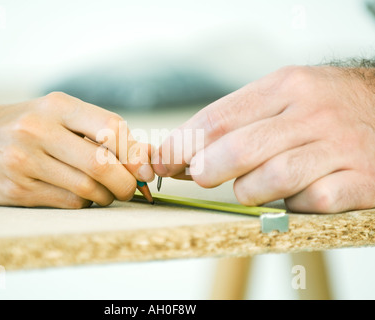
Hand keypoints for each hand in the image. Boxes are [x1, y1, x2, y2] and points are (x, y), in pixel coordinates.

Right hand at [0, 89, 153, 207]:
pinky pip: (68, 202)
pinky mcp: (16, 189)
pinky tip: (82, 196)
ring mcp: (24, 161)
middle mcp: (39, 130)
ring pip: (87, 188)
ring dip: (106, 196)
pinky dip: (85, 203)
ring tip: (105, 192)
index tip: (146, 171)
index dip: (136, 153)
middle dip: (126, 183)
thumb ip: (98, 131)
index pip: (110, 126)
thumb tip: (146, 157)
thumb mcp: (56, 114)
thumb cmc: (23, 125)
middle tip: (130, 189)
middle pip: (102, 164)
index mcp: (56, 106)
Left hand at [153, 66, 374, 212]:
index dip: (182, 144)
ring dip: (249, 190)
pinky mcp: (361, 180)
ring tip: (249, 187)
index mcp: (285, 86)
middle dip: (207, 170)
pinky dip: (292, 205)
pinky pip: (311, 202)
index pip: (218, 119)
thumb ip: (236, 121)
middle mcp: (312, 113)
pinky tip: (295, 194)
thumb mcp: (282, 96)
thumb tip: (181, 152)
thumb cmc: (321, 108)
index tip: (160, 161)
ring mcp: (339, 147)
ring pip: (272, 179)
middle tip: (200, 175)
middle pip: (239, 149)